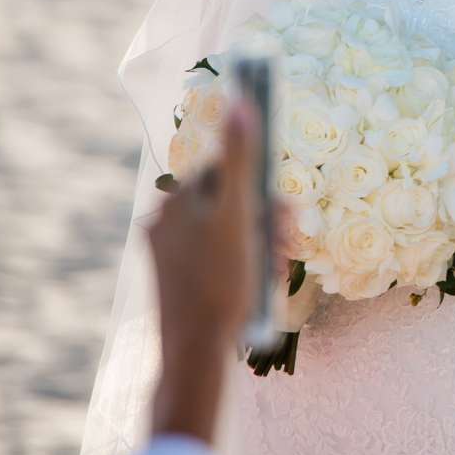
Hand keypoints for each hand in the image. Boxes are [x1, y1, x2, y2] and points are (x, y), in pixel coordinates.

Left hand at [145, 96, 267, 441]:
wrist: (195, 352)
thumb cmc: (220, 282)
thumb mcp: (239, 215)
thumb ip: (242, 158)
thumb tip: (241, 101)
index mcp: (175, 202)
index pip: (228, 171)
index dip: (261, 189)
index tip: (281, 213)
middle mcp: (165, 223)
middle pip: (232, 203)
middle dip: (267, 221)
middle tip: (288, 244)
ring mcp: (171, 254)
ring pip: (230, 232)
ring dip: (263, 245)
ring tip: (277, 270)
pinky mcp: (179, 281)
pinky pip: (220, 258)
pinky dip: (246, 266)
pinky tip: (262, 285)